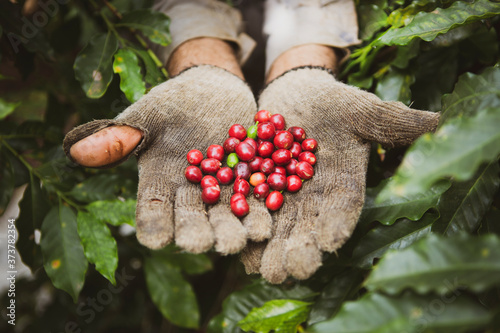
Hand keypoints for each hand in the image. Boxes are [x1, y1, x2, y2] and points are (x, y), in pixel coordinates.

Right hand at [64, 61, 260, 253]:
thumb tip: (73, 150)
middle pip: (191, 220)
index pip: (151, 209)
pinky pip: (255, 202)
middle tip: (203, 245)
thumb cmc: (174, 101)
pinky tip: (265, 225)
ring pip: (225, 217)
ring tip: (241, 240)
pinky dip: (260, 212)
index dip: (152, 224)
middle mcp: (189, 195)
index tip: (155, 239)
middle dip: (197, 234)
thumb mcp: (148, 113)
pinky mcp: (250, 183)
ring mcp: (221, 192)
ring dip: (233, 231)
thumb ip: (119, 134)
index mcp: (159, 183)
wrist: (216, 89)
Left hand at [241, 66, 438, 282]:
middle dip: (302, 250)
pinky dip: (247, 230)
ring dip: (272, 251)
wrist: (295, 96)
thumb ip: (392, 121)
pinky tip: (239, 248)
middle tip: (294, 270)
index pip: (343, 209)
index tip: (330, 241)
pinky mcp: (255, 190)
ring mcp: (283, 198)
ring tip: (265, 271)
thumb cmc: (334, 103)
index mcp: (341, 186)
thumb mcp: (362, 109)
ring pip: (279, 230)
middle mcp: (313, 200)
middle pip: (309, 229)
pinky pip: (251, 214)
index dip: (338, 224)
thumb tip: (438, 122)